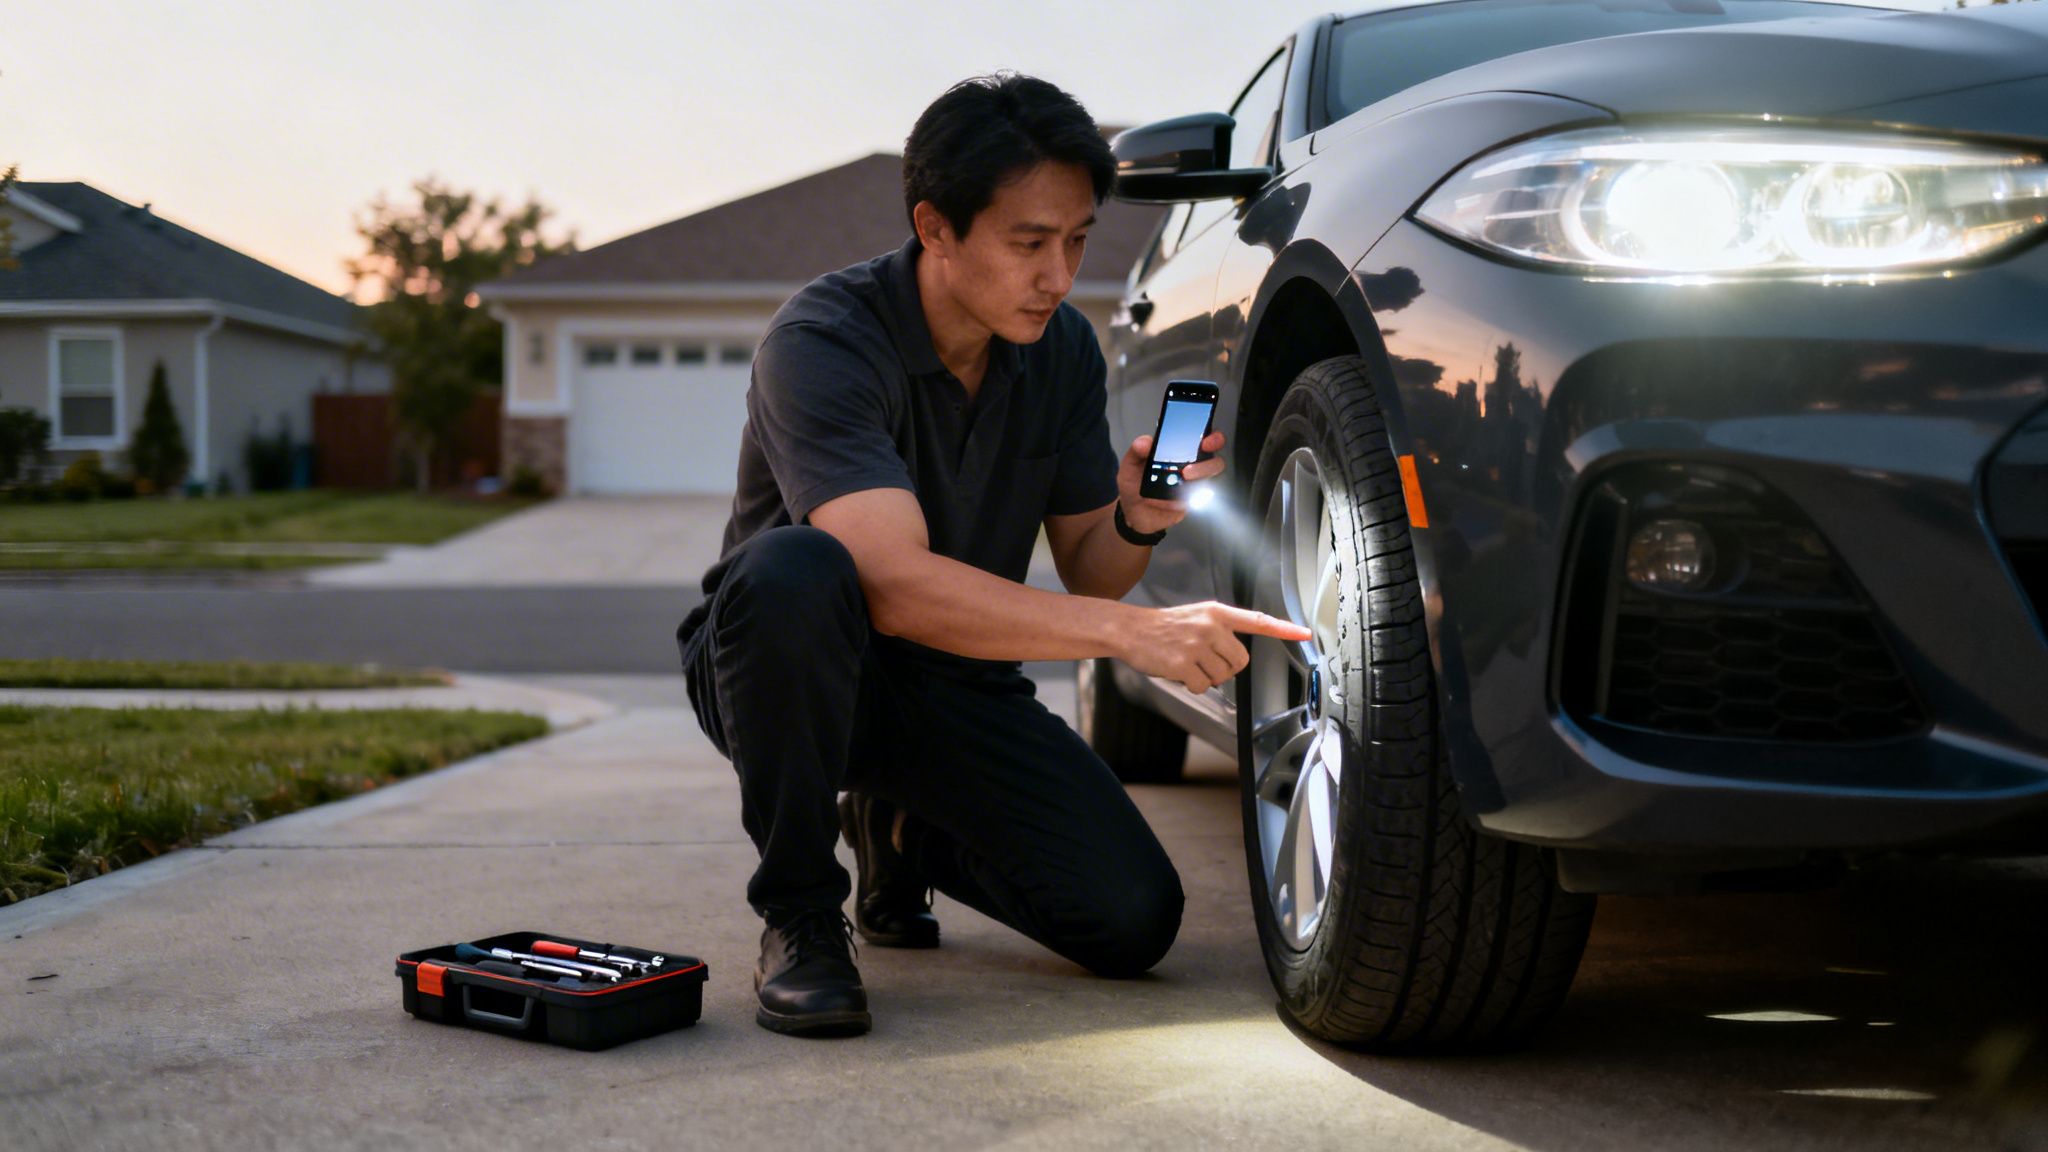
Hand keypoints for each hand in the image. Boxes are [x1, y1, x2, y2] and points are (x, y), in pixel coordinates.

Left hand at [1116, 430, 1226, 536]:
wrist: (1132, 512)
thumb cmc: (1134, 483)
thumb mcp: (1130, 464)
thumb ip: (1136, 451)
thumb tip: (1145, 442)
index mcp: (1177, 449)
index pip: (1199, 435)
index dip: (1209, 432)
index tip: (1205, 435)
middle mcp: (1190, 463)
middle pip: (1213, 452)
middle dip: (1214, 447)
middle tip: (1202, 447)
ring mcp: (1193, 482)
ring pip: (1211, 472)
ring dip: (1202, 471)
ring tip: (1185, 475)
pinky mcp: (1192, 500)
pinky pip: (1199, 496)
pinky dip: (1187, 495)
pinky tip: (1172, 498)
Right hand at [1118, 601, 1312, 694]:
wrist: (1131, 629)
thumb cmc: (1164, 627)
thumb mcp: (1197, 617)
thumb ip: (1220, 630)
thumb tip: (1236, 658)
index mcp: (1217, 612)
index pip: (1257, 620)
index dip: (1283, 629)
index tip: (1304, 634)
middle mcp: (1211, 626)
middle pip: (1240, 661)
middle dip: (1226, 668)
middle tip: (1205, 662)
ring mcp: (1197, 644)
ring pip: (1221, 676)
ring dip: (1206, 677)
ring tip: (1188, 663)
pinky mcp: (1183, 663)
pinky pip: (1202, 686)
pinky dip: (1192, 685)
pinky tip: (1179, 672)